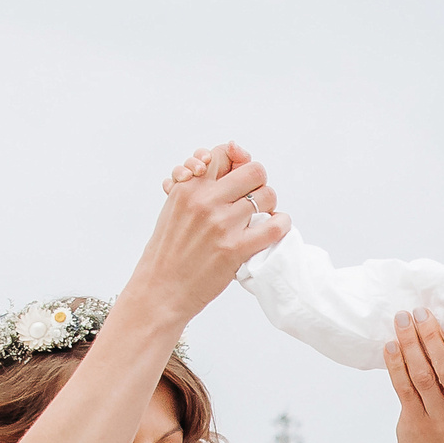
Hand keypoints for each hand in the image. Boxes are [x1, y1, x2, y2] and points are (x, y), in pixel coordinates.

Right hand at [124, 141, 287, 326]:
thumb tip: (210, 163)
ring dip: (269, 204)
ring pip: (267, 195)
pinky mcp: (236, 249)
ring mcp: (222, 224)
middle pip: (253, 171)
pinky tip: (277, 226)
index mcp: (188, 187)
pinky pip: (274, 227)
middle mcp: (206, 201)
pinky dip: (282, 224)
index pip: (222, 153)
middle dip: (258, 182)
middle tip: (253, 197)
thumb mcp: (174, 208)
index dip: (235, 160)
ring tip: (262, 215)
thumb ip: (194, 187)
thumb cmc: (168, 250)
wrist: (161, 289)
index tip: (238, 173)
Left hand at [381, 312, 443, 442]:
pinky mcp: (416, 424)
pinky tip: (390, 347)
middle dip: (431, 337)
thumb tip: (438, 329)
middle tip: (418, 313)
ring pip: (423, 376)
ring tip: (401, 322)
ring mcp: (438, 419)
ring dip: (410, 345)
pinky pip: (404, 390)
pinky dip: (396, 365)